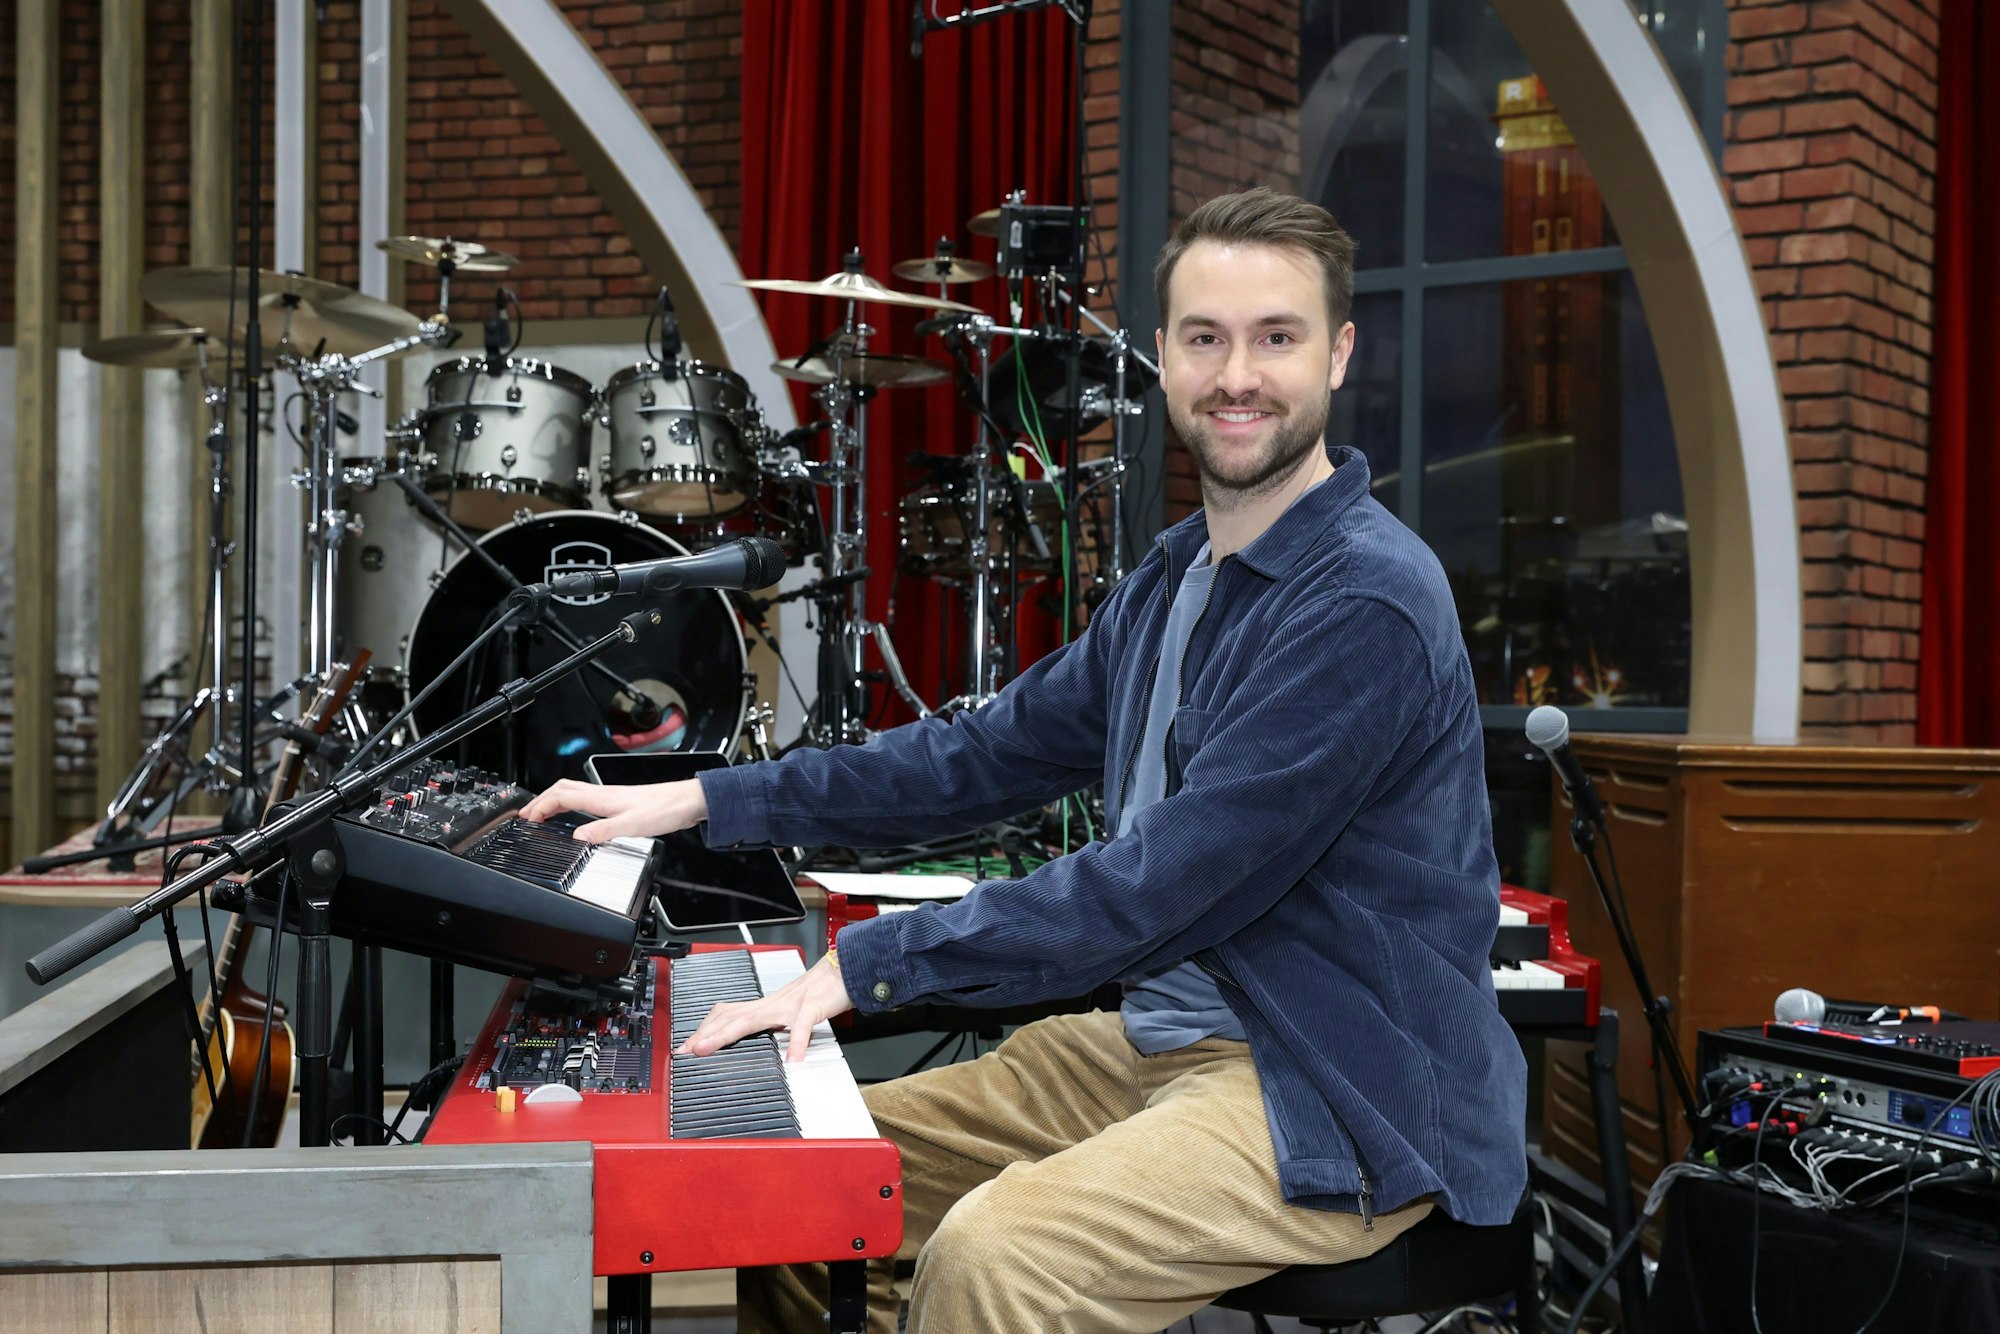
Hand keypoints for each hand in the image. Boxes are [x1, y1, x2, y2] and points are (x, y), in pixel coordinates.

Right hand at [519, 777, 707, 843]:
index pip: (560, 797)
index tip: (526, 819)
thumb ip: (603, 832)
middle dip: (541, 800)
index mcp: (601, 798)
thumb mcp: (632, 826)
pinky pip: (586, 798)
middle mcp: (603, 793)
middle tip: (527, 815)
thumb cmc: (665, 810)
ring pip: (574, 791)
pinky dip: (571, 804)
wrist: (687, 801)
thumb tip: (576, 837)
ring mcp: (611, 796)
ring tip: (543, 813)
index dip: (540, 806)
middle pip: (562, 789)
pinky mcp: (620, 802)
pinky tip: (577, 814)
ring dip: (554, 800)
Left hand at [677, 954, 852, 1062]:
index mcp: (765, 1006)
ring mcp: (791, 1004)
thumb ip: (771, 1024)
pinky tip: (794, 1061)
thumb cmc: (820, 992)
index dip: (704, 1030)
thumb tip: (753, 1040)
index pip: (726, 1015)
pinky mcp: (813, 1006)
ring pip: (753, 1018)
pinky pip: (802, 1026)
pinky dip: (796, 1043)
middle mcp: (772, 1004)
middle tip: (686, 1051)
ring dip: (728, 1034)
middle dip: (705, 1034)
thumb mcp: (789, 1011)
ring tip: (710, 1050)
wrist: (845, 969)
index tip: (685, 1047)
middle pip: (730, 1017)